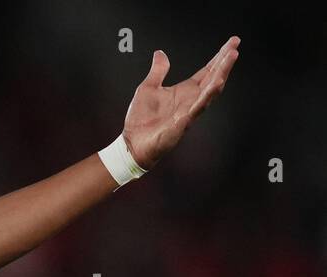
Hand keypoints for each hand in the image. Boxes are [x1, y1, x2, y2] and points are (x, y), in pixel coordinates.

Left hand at [122, 36, 239, 169]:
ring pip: (211, 90)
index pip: (207, 71)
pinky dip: (208, 95)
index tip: (232, 43)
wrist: (132, 144)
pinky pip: (199, 107)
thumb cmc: (140, 119)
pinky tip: (217, 82)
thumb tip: (160, 53)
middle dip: (225, 61)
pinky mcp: (183, 123)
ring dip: (222, 73)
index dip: (219, 57)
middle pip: (214, 77)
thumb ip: (158, 71)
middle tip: (235, 45)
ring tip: (231, 57)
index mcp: (185, 91)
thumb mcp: (147, 88)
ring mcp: (190, 111)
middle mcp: (192, 100)